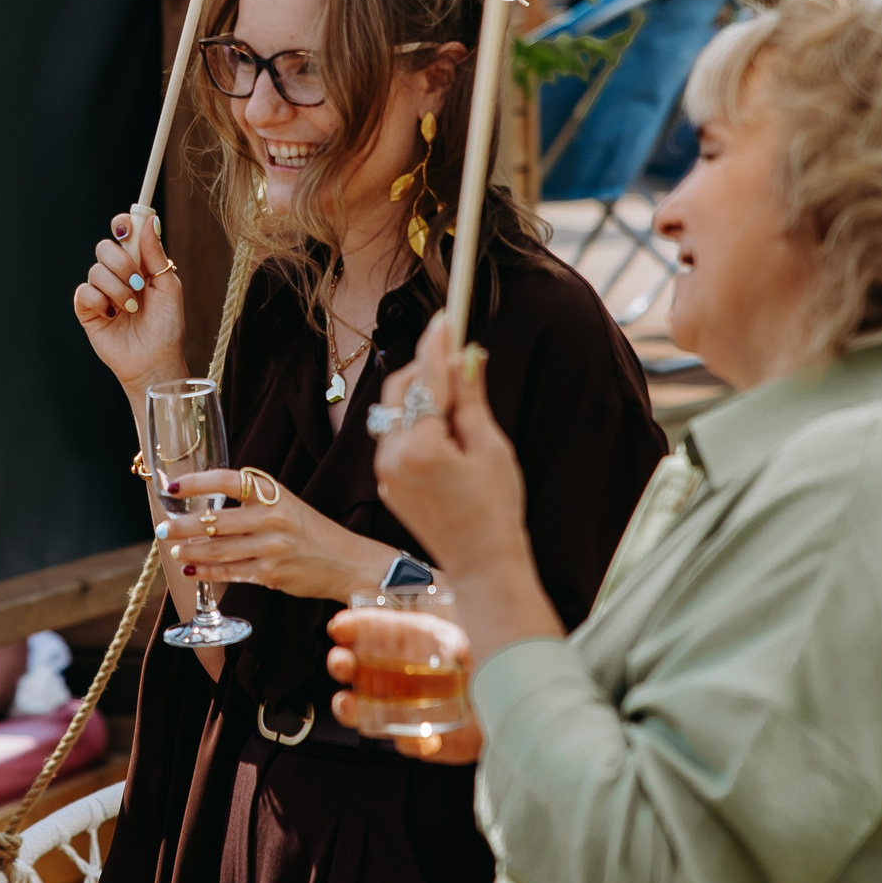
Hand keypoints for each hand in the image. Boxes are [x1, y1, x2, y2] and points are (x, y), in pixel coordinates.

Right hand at [73, 211, 188, 396]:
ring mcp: (102, 292)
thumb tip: (150, 220)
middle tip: (137, 282)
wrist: (155, 360)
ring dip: (116, 289)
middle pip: (104, 247)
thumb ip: (155, 254)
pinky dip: (99, 300)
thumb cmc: (167, 326)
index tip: (126, 229)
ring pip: (95, 270)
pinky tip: (112, 315)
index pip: (123, 233)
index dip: (122, 224)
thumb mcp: (168, 286)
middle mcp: (118, 275)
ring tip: (131, 309)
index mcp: (139, 264)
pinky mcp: (88, 311)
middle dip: (121, 262)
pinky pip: (83, 292)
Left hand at [159, 468, 397, 603]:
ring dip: (190, 551)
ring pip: (218, 549)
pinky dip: (207, 572)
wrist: (347, 562)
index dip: (196, 482)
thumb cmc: (311, 532)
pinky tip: (192, 570)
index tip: (171, 487)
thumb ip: (252, 502)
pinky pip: (230, 572)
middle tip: (162, 528)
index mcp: (274, 493)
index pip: (227, 480)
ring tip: (174, 549)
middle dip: (183, 526)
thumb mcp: (287, 504)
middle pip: (216, 520)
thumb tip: (206, 507)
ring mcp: (271, 547)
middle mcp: (272, 517)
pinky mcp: (271, 574)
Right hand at [326, 607, 483, 764]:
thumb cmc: (483, 669)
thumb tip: (456, 649)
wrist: (504, 713)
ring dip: (349, 707)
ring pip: (362, 709)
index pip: (370, 631)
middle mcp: (395, 675)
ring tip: (348, 704)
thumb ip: (458, 643)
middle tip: (340, 662)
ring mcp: (400, 707)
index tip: (339, 627)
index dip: (352, 628)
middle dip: (340, 663)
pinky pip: (405, 742)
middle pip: (355, 668)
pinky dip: (413, 743)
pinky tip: (426, 740)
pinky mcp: (416, 737)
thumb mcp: (470, 645)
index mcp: (406, 644)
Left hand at [374, 316, 531, 577]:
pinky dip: (415, 424)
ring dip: (421, 398)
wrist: (482, 565)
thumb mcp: (491, 447)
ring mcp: (385, 471)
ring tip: (459, 408)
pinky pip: (394, 437)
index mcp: (420, 446)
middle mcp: (392, 456)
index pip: (427, 379)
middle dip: (427, 372)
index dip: (437, 345)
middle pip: (401, 389)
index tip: (446, 317)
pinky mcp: (387, 483)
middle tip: (461, 367)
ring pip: (394, 412)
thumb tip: (467, 355)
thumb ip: (472, 398)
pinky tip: (446, 435)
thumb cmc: (497, 508)